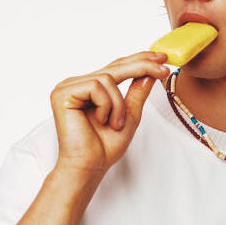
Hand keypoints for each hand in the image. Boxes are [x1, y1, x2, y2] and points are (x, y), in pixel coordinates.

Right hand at [50, 51, 168, 176]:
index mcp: (90, 88)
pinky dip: (107, 105)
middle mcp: (78, 84)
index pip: (117, 67)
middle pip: (114, 67)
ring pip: (108, 78)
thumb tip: (150, 73)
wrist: (90, 166)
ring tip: (115, 124)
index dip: (139, 61)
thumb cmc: (105, 147)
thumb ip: (137, 93)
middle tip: (163, 67)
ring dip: (119, 104)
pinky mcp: (63, 93)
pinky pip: (97, 86)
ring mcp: (68, 87)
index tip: (162, 58)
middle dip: (141, 66)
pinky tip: (101, 121)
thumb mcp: (129, 115)